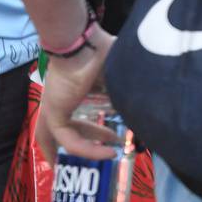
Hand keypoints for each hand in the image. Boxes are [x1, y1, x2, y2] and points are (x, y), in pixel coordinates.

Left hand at [37, 23, 116, 164]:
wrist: (86, 45)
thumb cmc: (104, 53)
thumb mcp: (120, 78)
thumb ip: (126, 94)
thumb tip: (146, 110)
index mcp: (74, 86)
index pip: (77, 109)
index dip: (90, 126)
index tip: (110, 136)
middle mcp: (61, 97)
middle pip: (62, 127)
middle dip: (79, 143)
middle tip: (101, 152)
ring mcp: (55, 105)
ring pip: (64, 137)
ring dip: (85, 151)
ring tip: (107, 157)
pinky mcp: (54, 113)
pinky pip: (69, 139)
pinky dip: (89, 149)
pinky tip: (108, 153)